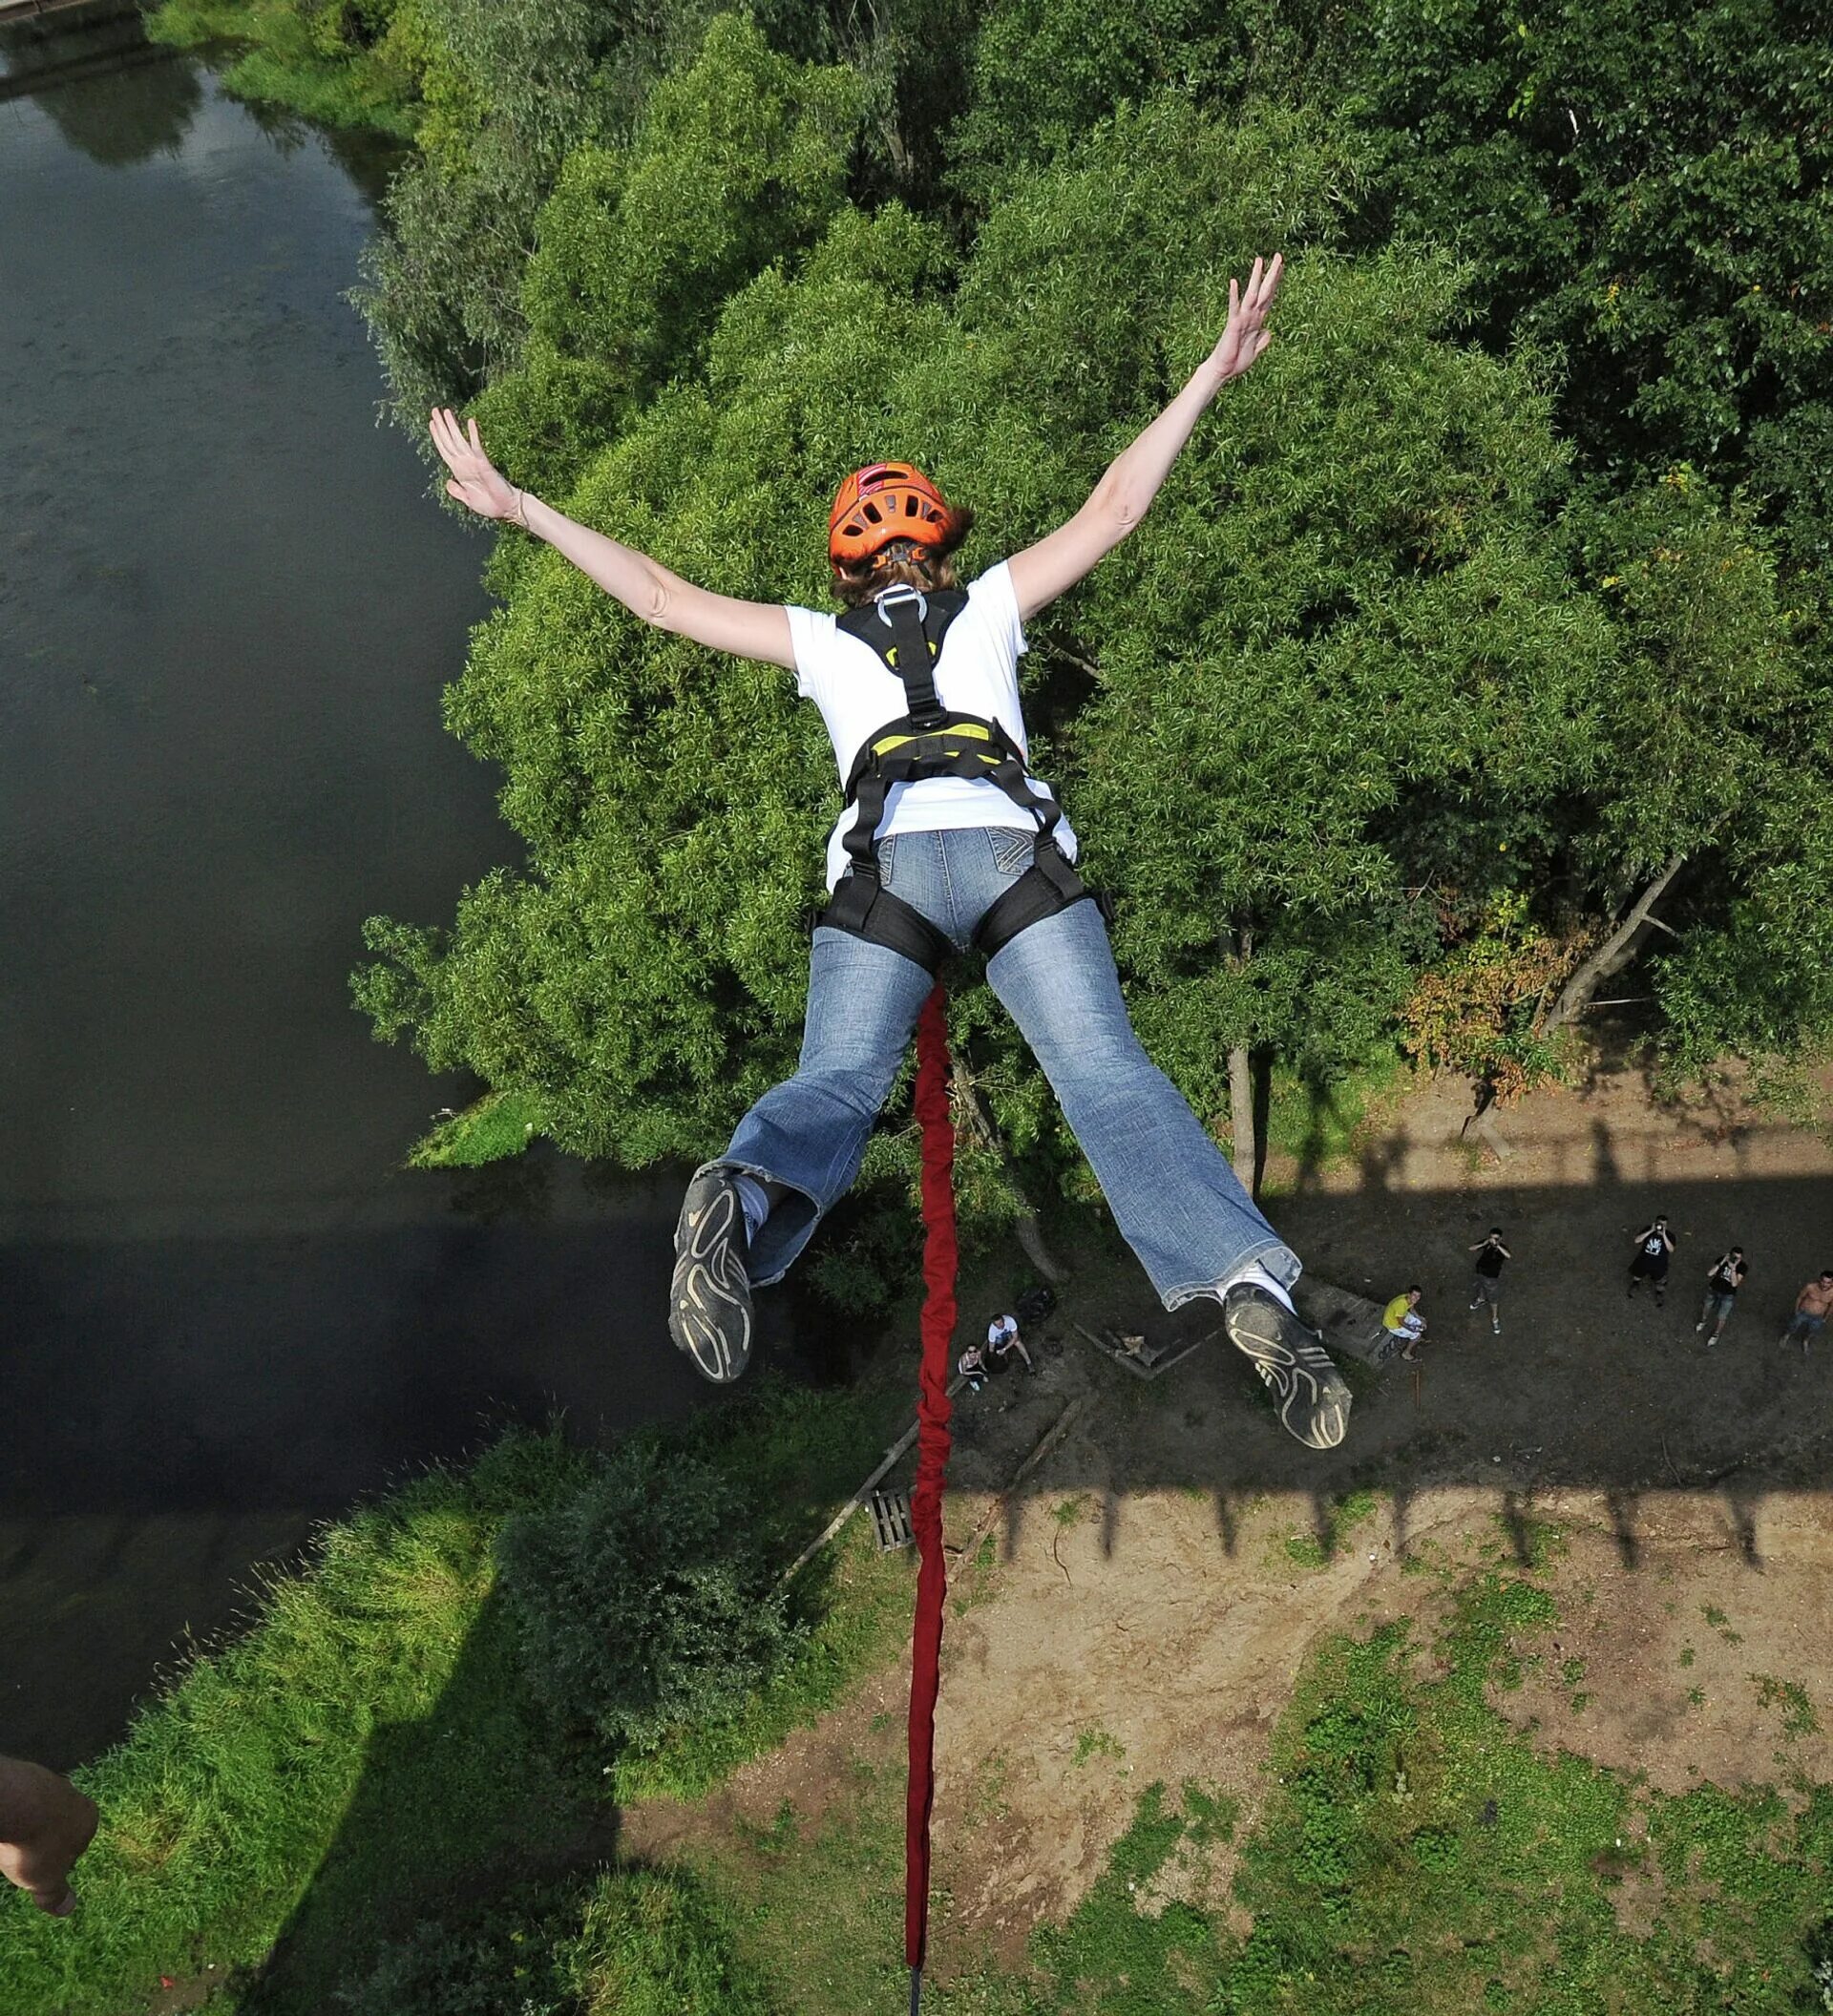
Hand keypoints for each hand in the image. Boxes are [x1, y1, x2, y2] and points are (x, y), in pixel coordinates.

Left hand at [429, 407, 519, 519]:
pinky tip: (470, 422)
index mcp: (459, 472)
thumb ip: (457, 491)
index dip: (437, 437)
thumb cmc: (491, 505)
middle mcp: (465, 464)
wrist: (507, 509)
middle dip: (441, 426)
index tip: (431, 423)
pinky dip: (473, 435)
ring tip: (446, 412)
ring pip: (459, 441)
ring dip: (452, 426)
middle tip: (434, 410)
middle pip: (449, 442)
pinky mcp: (485, 464)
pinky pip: (476, 447)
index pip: (445, 450)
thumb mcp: (468, 500)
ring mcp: (474, 462)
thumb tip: (447, 481)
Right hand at [1208, 254, 1283, 382]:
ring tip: (1259, 260)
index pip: (1269, 297)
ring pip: (1251, 294)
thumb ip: (1262, 341)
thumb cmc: (1236, 362)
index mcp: (1257, 321)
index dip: (1276, 283)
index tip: (1282, 267)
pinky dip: (1234, 296)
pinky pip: (1234, 308)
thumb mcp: (1255, 351)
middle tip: (1278, 255)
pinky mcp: (1232, 325)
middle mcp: (1250, 316)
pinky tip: (1234, 282)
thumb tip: (1268, 332)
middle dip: (1272, 274)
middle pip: (1264, 291)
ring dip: (1255, 278)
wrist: (1222, 371)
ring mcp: (1241, 319)